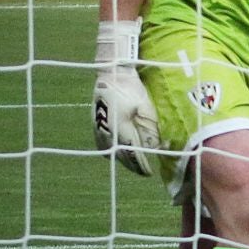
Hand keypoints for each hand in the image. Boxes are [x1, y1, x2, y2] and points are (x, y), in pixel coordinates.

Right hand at [93, 21, 158, 176]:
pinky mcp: (95, 127)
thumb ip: (150, 131)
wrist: (112, 76)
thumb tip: (154, 149)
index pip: (133, 155)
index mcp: (121, 129)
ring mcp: (98, 131)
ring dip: (123, 159)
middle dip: (134, 165)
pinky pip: (103, 147)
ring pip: (112, 153)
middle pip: (122, 157)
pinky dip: (113, 151)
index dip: (142, 166)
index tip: (149, 172)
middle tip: (143, 170)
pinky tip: (120, 150)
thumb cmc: (132, 90)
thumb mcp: (146, 109)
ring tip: (134, 162)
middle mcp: (108, 133)